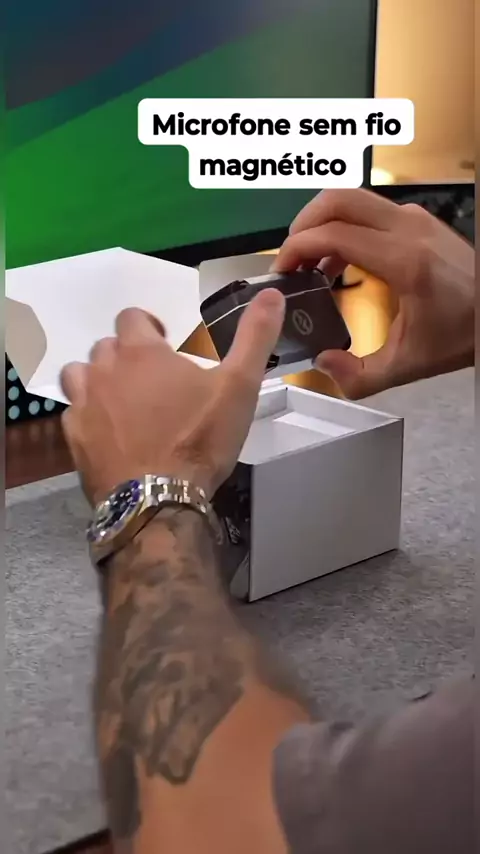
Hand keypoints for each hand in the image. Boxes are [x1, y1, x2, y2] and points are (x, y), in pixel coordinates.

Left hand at [60, 290, 284, 504]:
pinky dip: (88, 416)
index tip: (165, 344)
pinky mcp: (74, 438)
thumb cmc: (199, 439)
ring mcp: (84, 405)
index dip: (147, 326)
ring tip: (123, 400)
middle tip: (152, 380)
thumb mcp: (239, 387)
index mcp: (141, 352)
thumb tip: (272, 292)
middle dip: (126, 355)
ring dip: (98, 379)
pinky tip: (108, 433)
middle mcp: (104, 370)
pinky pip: (73, 413)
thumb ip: (254, 337)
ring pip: (79, 374)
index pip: (131, 317)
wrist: (158, 500)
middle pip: (106, 346)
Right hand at [272, 189, 474, 398]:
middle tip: (288, 256)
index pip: (335, 234)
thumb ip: (361, 377)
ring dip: (322, 222)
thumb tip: (324, 364)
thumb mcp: (408, 365)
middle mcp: (408, 228)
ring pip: (353, 198)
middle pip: (339, 200)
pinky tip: (336, 259)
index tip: (282, 270)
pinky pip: (369, 209)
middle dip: (303, 224)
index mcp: (404, 260)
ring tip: (307, 259)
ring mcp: (415, 218)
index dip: (298, 248)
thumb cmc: (460, 333)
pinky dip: (343, 225)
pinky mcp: (418, 220)